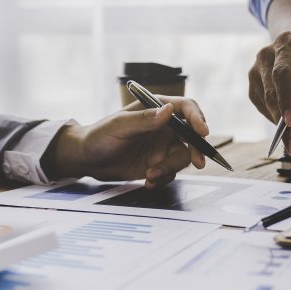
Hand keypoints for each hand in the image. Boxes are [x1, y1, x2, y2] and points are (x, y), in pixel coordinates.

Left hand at [45, 97, 208, 188]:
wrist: (87, 161)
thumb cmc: (99, 136)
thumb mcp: (119, 126)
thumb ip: (144, 120)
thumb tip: (169, 111)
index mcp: (156, 109)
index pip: (186, 108)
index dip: (198, 118)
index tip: (203, 132)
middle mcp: (164, 126)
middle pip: (191, 135)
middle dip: (196, 149)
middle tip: (198, 163)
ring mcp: (162, 146)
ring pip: (182, 157)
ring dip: (170, 168)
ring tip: (151, 174)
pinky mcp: (159, 164)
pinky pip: (172, 172)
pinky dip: (163, 178)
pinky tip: (148, 181)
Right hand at [248, 31, 290, 155]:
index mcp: (286, 44)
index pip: (282, 74)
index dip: (286, 98)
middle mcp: (265, 58)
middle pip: (273, 96)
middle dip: (288, 126)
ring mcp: (257, 75)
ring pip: (270, 110)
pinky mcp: (257, 92)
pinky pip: (270, 115)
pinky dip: (290, 124)